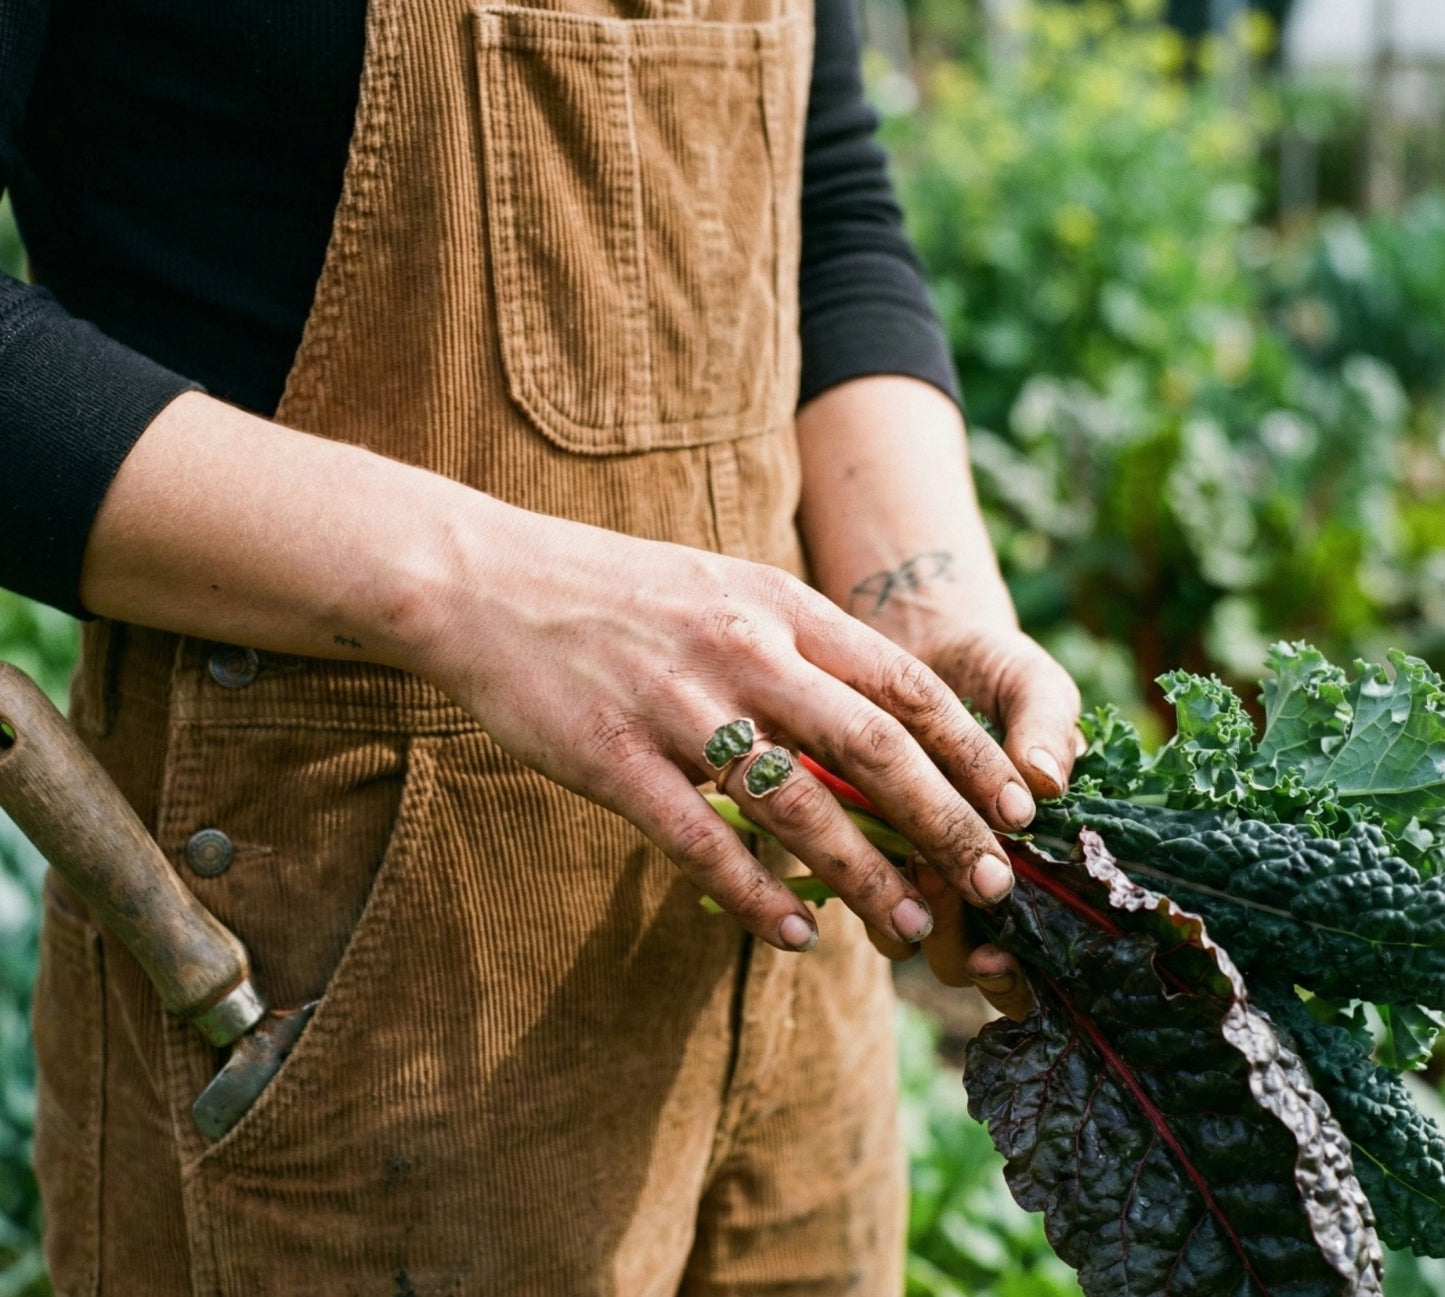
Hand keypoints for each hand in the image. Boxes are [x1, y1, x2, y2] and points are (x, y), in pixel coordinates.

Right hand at [420, 503, 1042, 954]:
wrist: (485, 580)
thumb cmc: (613, 592)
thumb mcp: (722, 594)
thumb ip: (795, 650)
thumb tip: (871, 729)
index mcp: (777, 606)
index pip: (904, 682)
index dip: (970, 751)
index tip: (1017, 808)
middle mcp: (742, 650)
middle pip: (873, 746)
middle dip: (945, 821)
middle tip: (994, 884)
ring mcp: (677, 703)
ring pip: (796, 805)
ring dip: (864, 875)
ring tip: (911, 926)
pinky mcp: (613, 755)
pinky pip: (700, 841)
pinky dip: (754, 894)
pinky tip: (793, 935)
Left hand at [867, 621, 1081, 1018]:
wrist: (920, 637)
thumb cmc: (991, 670)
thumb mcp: (1029, 683)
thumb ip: (1047, 721)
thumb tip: (1048, 775)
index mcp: (1027, 861)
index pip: (1030, 960)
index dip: (1013, 980)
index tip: (999, 956)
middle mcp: (967, 878)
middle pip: (958, 961)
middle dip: (953, 941)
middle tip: (946, 883)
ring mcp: (906, 863)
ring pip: (898, 933)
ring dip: (903, 909)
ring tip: (909, 858)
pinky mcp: (851, 837)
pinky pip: (847, 880)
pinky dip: (852, 869)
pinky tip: (852, 838)